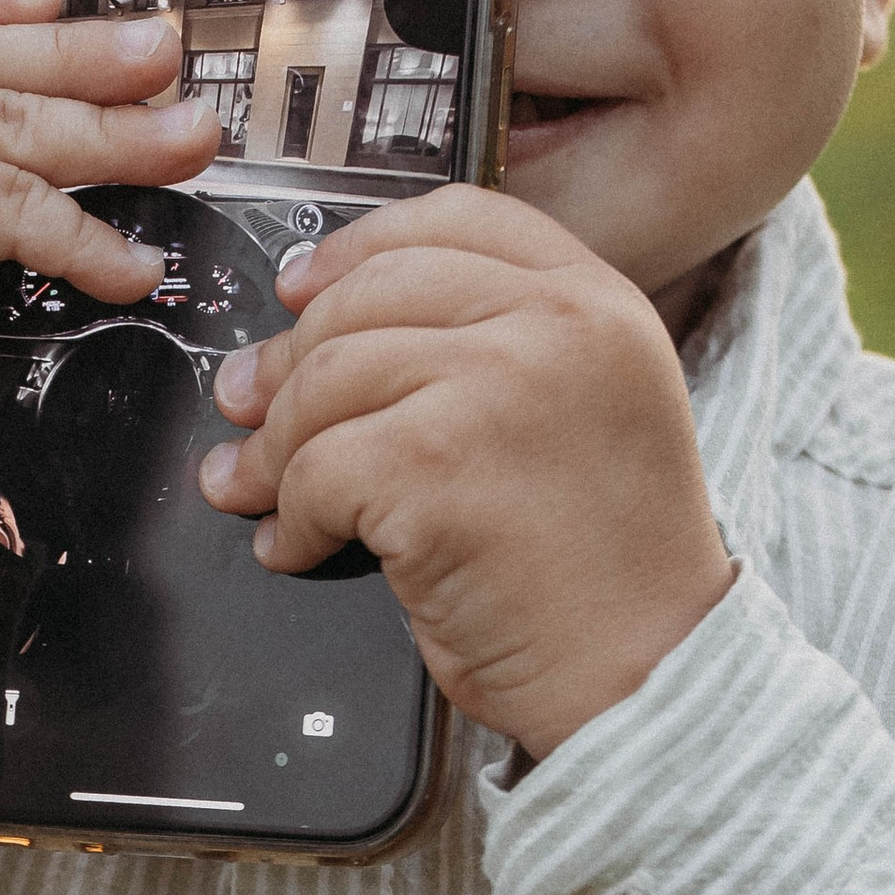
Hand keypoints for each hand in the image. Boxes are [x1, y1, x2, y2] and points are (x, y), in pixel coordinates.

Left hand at [197, 189, 735, 756]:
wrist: (646, 675)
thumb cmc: (604, 574)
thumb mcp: (582, 416)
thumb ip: (492, 350)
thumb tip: (322, 329)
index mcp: (596, 302)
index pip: (454, 220)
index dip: (357, 250)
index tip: (300, 288)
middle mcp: (556, 325)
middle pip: (368, 296)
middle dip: (290, 360)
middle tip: (248, 409)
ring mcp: (497, 386)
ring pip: (326, 380)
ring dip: (274, 448)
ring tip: (260, 492)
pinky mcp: (435, 464)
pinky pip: (315, 469)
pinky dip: (289, 518)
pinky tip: (298, 546)